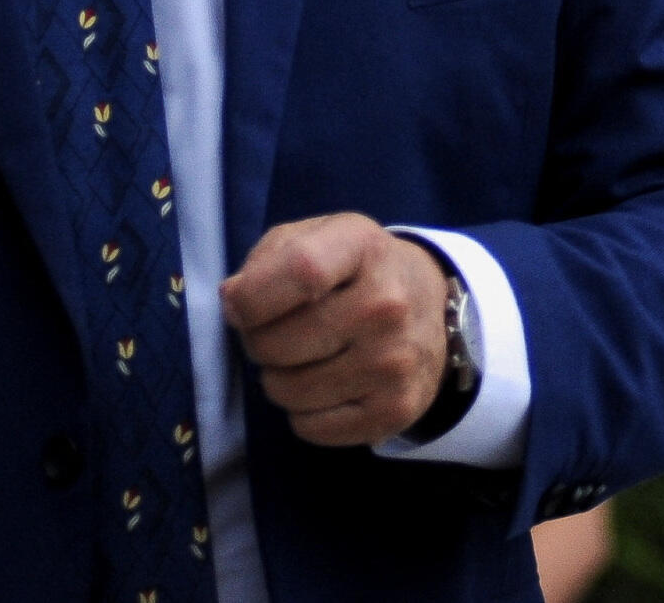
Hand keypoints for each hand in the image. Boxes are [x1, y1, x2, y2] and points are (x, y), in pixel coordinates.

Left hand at [219, 212, 449, 446]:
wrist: (430, 306)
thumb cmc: (355, 269)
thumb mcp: (316, 236)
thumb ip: (266, 260)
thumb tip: (233, 303)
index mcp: (361, 249)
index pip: (300, 271)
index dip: (252, 296)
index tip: (237, 306)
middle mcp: (385, 305)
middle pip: (279, 342)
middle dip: (256, 342)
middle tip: (274, 334)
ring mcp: (393, 362)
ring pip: (288, 391)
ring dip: (278, 379)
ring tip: (302, 358)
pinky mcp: (395, 410)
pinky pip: (311, 427)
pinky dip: (302, 412)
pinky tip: (323, 385)